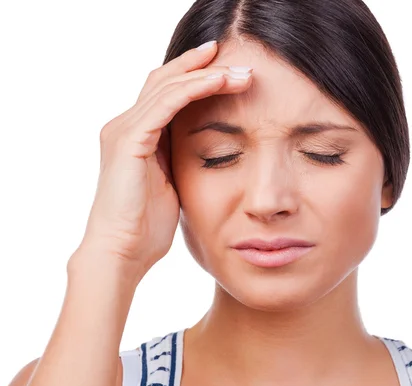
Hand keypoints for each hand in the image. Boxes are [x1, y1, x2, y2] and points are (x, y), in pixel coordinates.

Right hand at [74, 41, 252, 283]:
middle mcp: (125, 125)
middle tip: (238, 58)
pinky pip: (165, 104)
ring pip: (168, 86)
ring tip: (240, 72)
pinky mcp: (129, 140)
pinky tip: (220, 82)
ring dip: (207, 75)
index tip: (228, 69)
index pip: (166, 92)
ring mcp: (123, 130)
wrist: (123, 252)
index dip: (195, 76)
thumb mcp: (171, 182)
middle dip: (202, 66)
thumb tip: (206, 147)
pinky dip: (194, 89)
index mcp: (136, 134)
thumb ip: (178, 158)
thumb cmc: (147, 226)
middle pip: (165, 80)